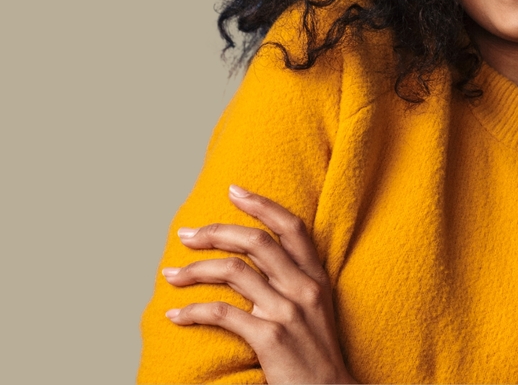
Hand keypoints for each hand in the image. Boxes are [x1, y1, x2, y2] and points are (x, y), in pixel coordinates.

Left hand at [163, 185, 354, 383]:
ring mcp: (288, 313)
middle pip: (256, 242)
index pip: (292, 227)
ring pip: (234, 273)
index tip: (234, 191)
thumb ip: (294, 284)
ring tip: (171, 275)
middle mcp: (304, 289)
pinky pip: (223, 314)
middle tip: (186, 234)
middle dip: (215, 232)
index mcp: (317, 278)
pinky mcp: (271, 339)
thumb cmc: (317, 355)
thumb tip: (254, 265)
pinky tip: (176, 315)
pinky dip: (193, 311)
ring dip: (195, 270)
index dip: (262, 205)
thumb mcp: (316, 310)